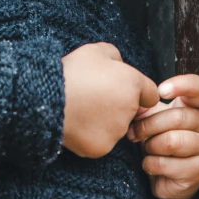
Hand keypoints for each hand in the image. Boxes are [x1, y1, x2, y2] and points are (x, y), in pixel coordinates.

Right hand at [61, 42, 159, 158]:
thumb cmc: (73, 70)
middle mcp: (130, 110)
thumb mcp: (96, 50)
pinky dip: (91, 134)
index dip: (138, 91)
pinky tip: (77, 122)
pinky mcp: (101, 148)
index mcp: (132, 83)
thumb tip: (120, 66)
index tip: (122, 89)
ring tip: (82, 108)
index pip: (150, 94)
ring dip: (105, 120)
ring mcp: (116, 131)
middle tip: (94, 96)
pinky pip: (100, 141)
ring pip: (116, 127)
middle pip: (131, 111)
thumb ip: (116, 57)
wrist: (47, 96)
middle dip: (118, 105)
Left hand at [127, 74, 198, 198]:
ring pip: (172, 141)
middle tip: (134, 132)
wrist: (164, 175)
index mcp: (194, 106)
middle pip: (177, 117)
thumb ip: (145, 104)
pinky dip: (150, 164)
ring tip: (146, 147)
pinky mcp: (198, 171)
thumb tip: (135, 96)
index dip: (181, 85)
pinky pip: (166, 164)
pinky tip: (150, 163)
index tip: (160, 91)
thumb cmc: (158, 137)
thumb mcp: (151, 116)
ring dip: (150, 145)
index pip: (198, 87)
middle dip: (148, 125)